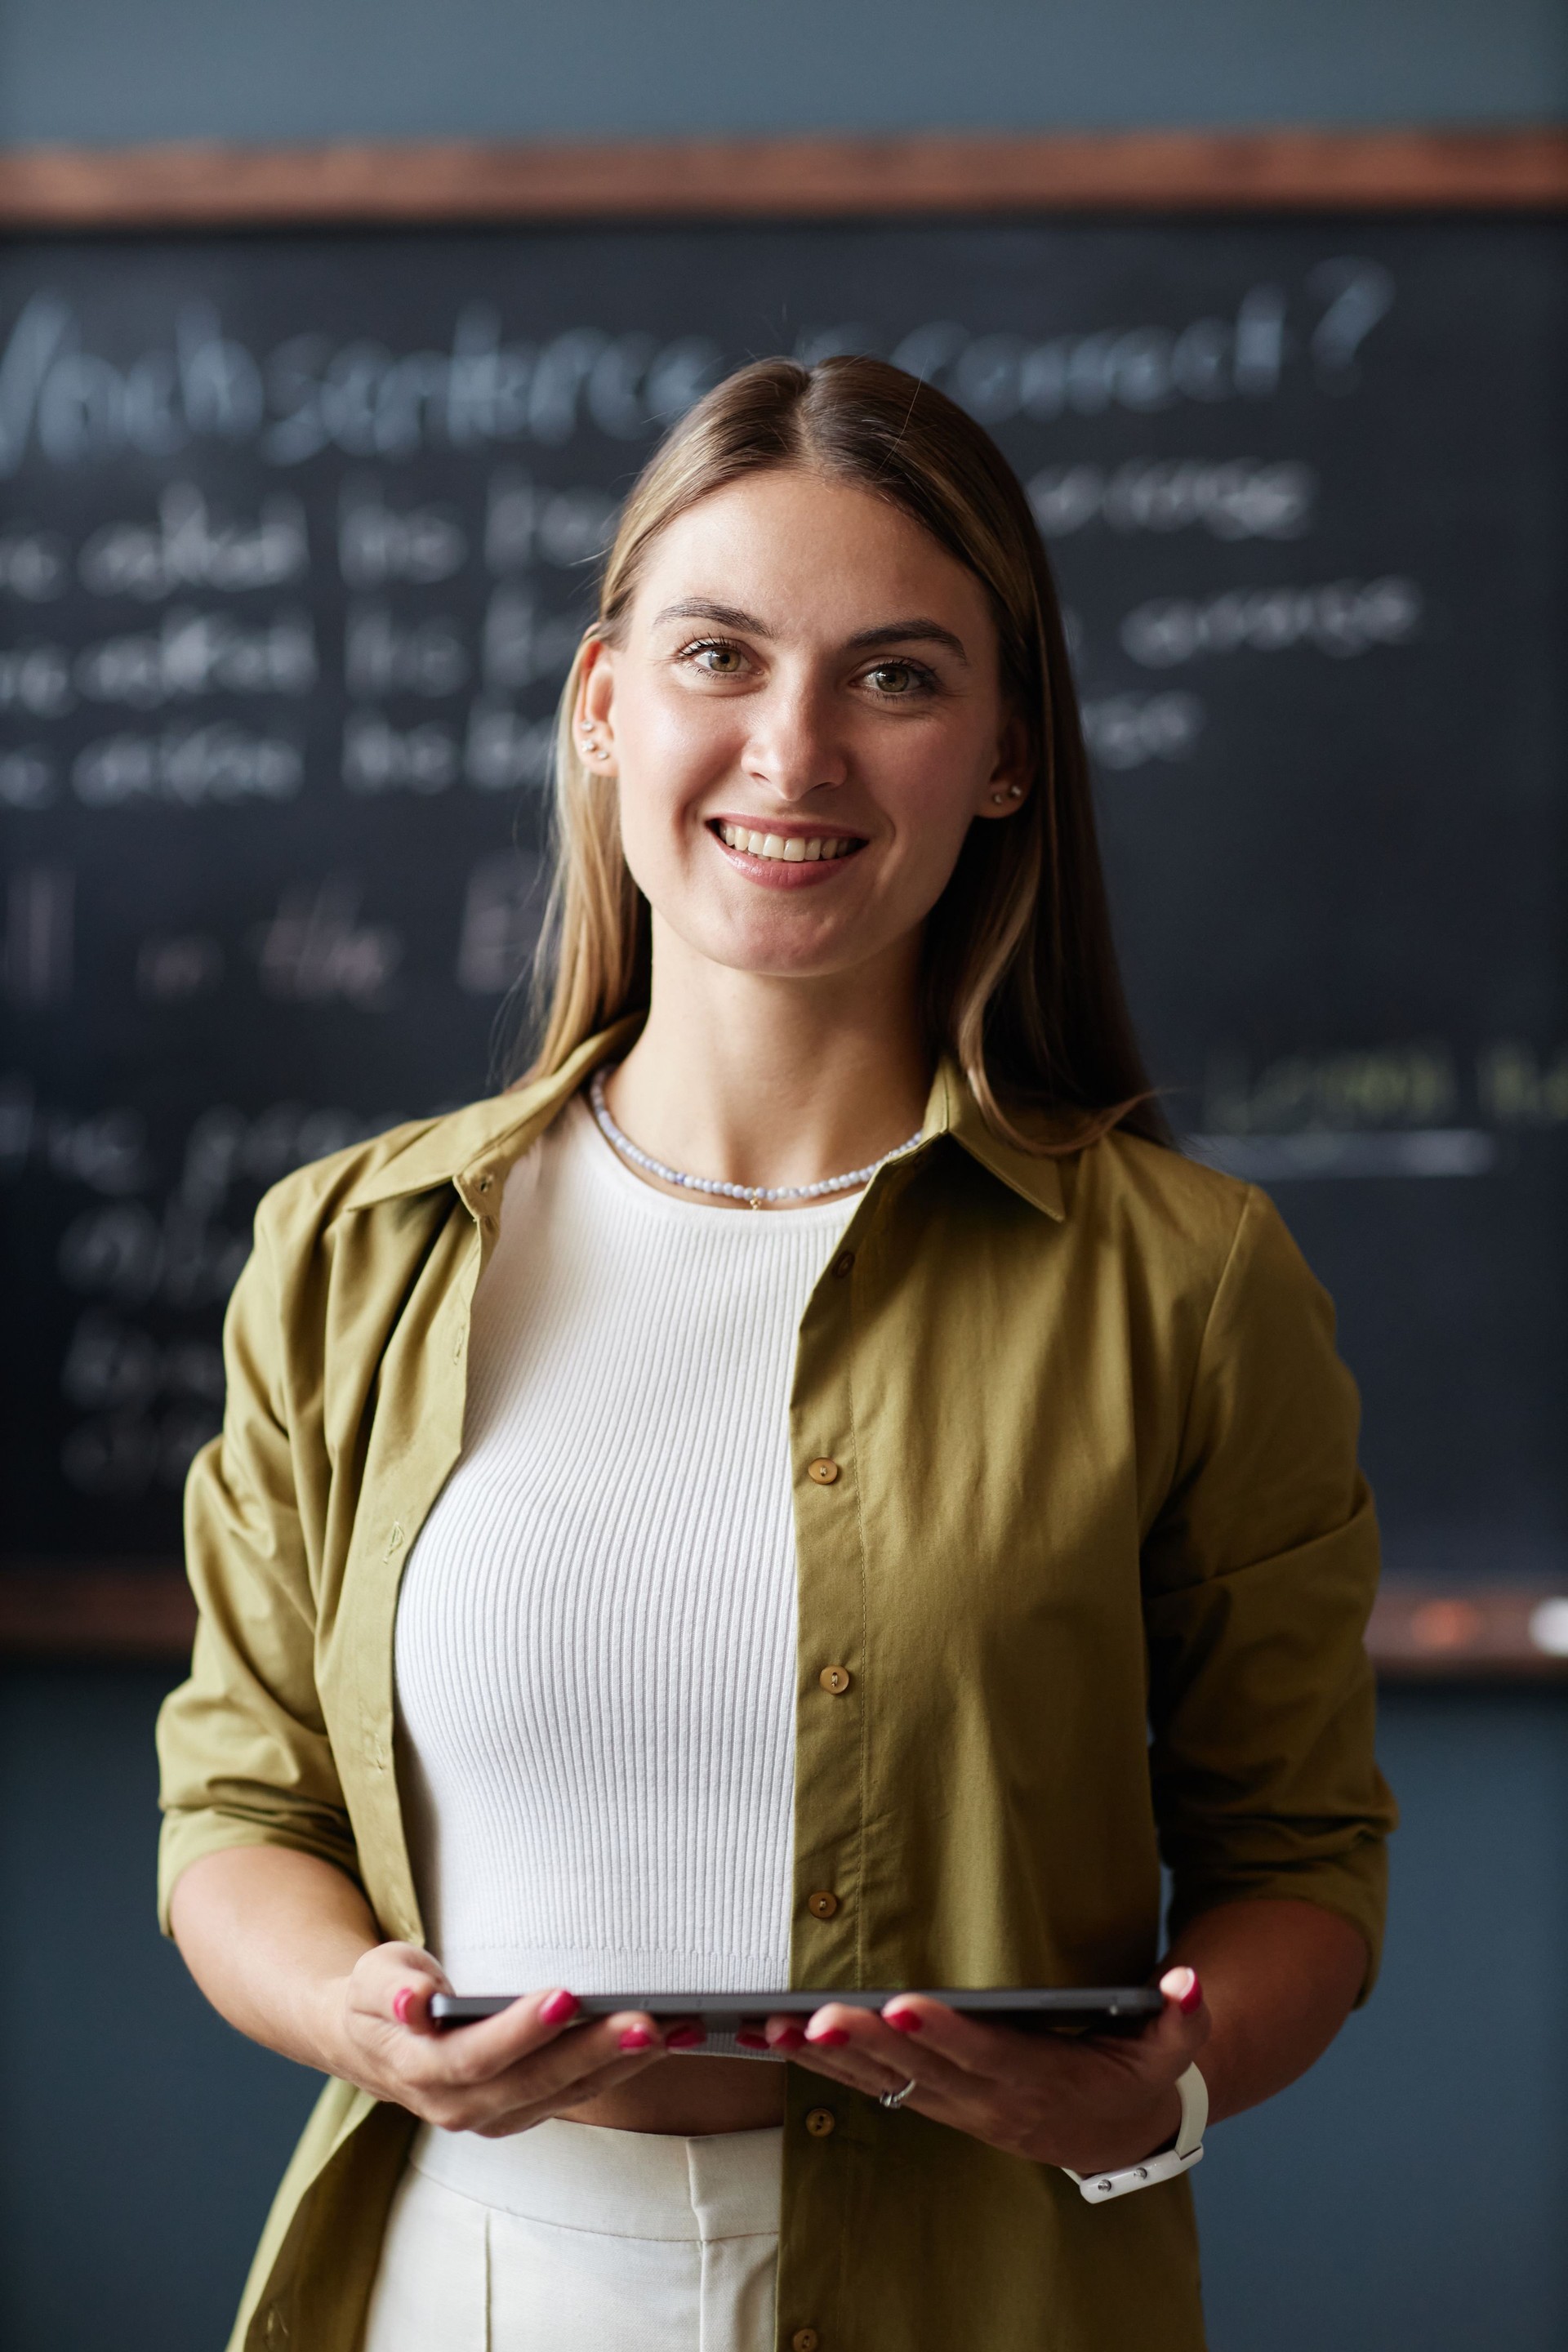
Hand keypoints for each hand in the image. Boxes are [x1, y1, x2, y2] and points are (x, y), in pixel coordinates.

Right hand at [324, 1945, 686, 2137]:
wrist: (375, 2040)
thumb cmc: (384, 1996)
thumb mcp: (375, 1976)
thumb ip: (394, 1986)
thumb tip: (416, 2000)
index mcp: (422, 2070)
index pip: (477, 2057)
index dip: (521, 2031)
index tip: (566, 1996)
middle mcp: (461, 2106)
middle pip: (534, 2082)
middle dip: (593, 2052)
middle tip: (644, 2022)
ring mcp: (497, 2114)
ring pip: (566, 2094)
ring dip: (621, 2064)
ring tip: (673, 2030)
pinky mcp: (525, 2108)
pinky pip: (577, 2093)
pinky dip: (620, 2069)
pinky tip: (663, 2042)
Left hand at [764, 1967, 1209, 2174]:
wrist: (1117, 2135)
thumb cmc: (1135, 2075)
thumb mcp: (1169, 2051)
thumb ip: (1182, 2018)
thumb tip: (1188, 1982)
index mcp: (1038, 2083)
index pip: (986, 2057)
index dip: (945, 2035)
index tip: (903, 2005)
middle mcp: (987, 2102)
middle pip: (919, 2072)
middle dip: (865, 2043)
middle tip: (817, 2014)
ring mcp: (956, 2107)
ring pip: (883, 2085)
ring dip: (829, 2058)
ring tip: (775, 2028)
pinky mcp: (935, 2103)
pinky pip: (873, 2087)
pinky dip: (828, 2065)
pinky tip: (783, 2041)